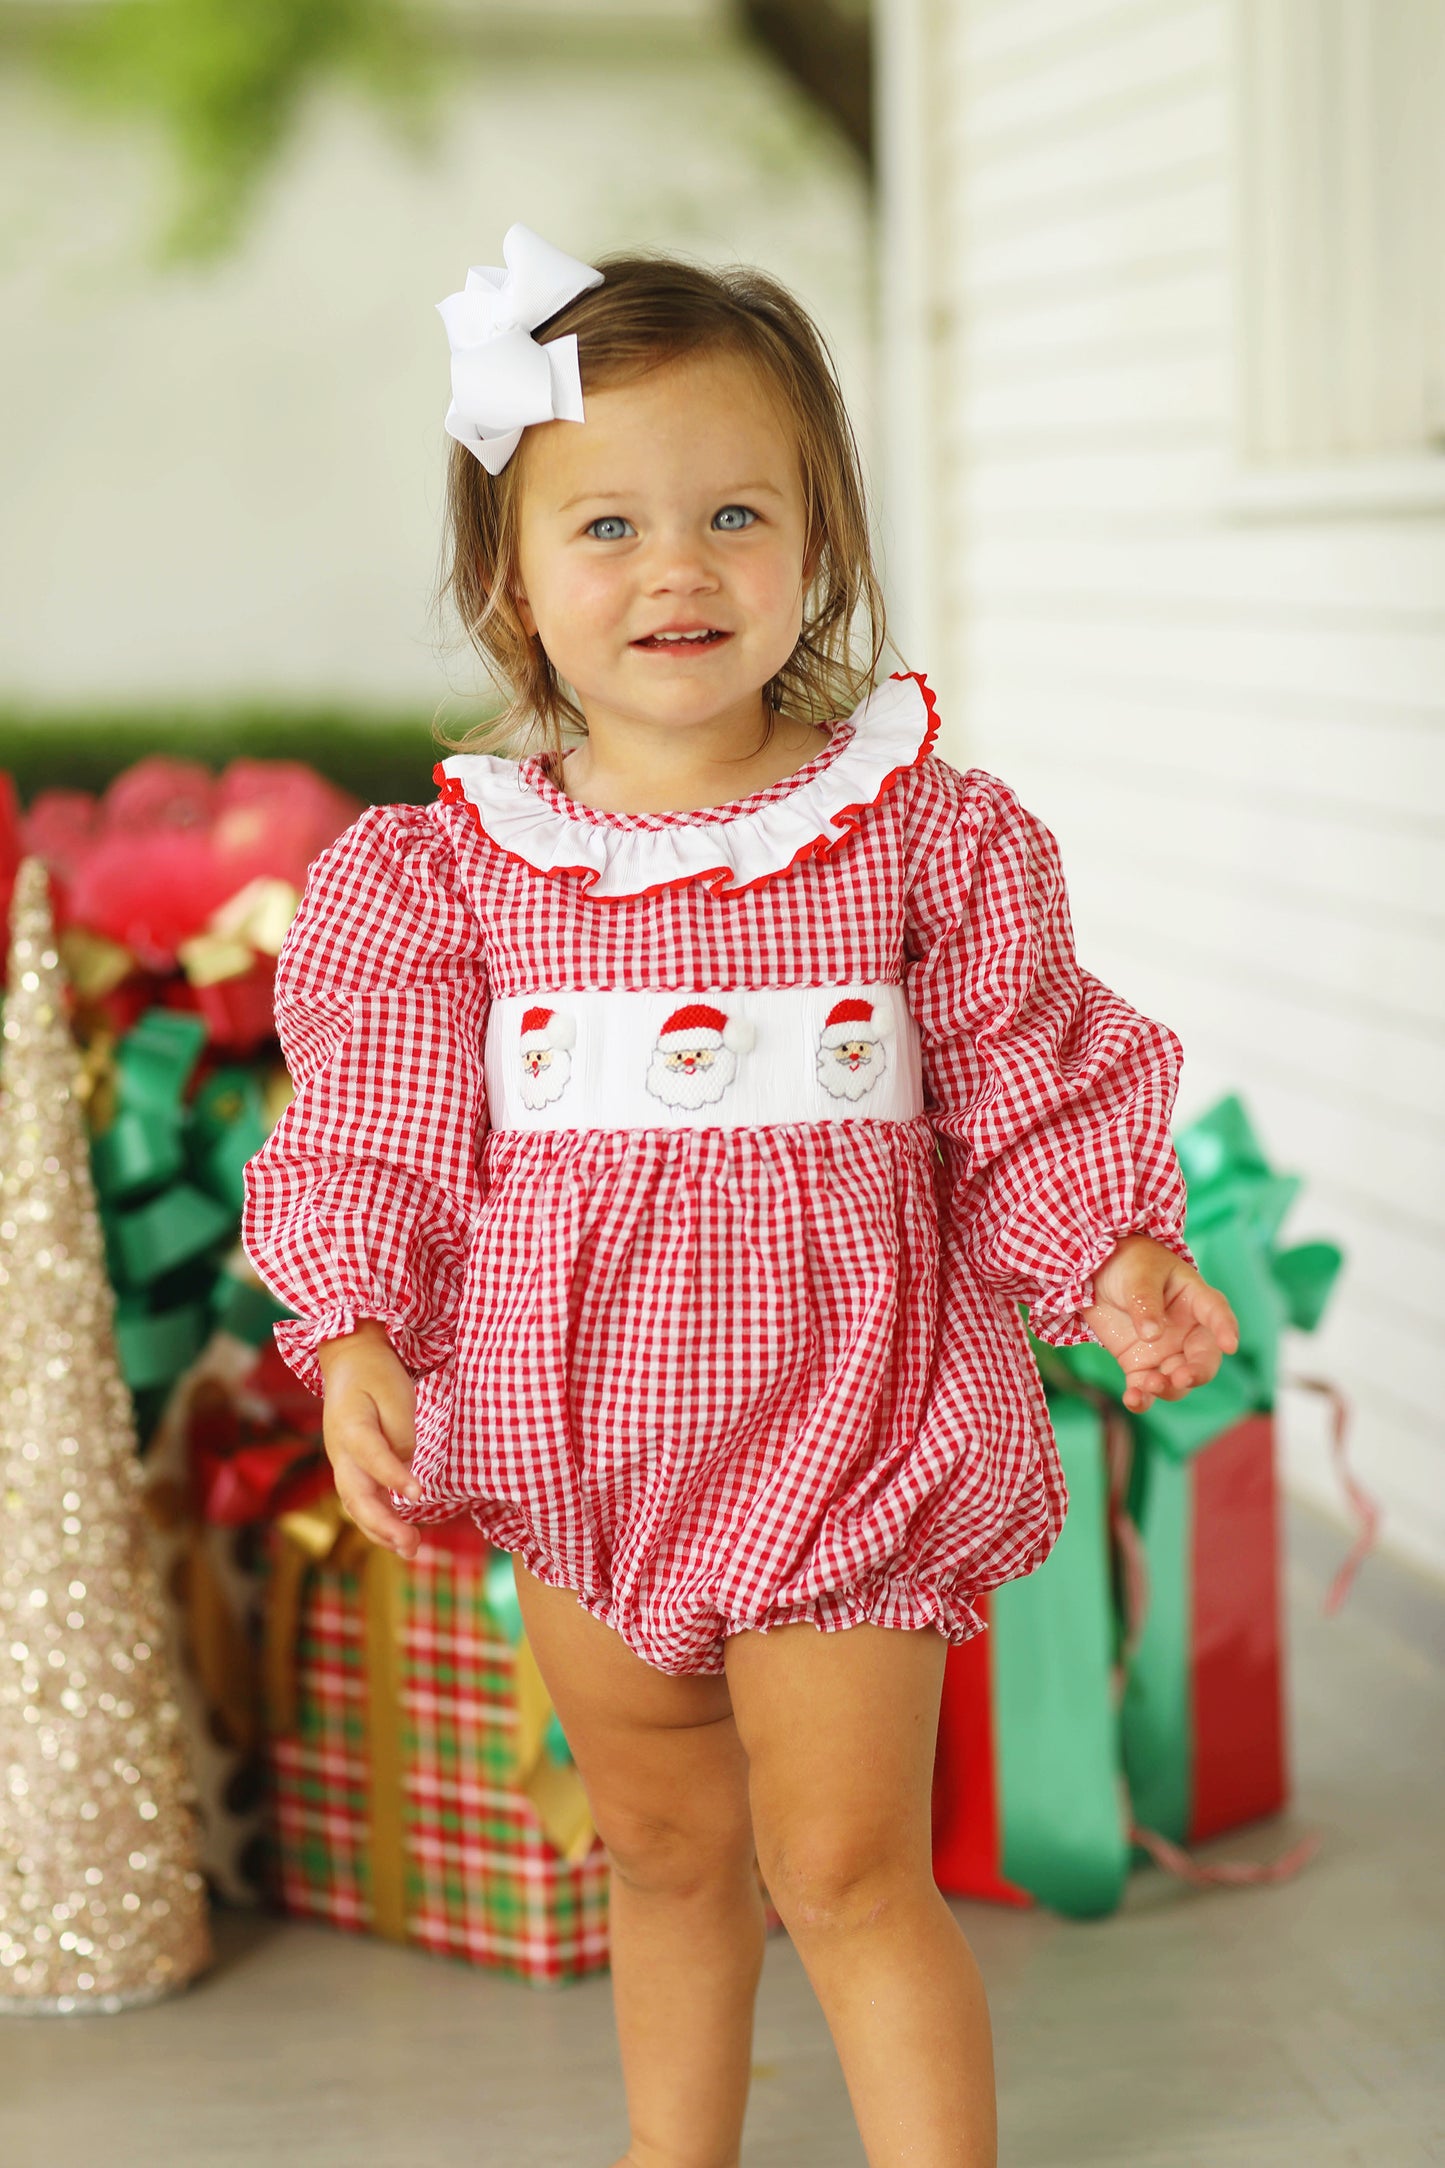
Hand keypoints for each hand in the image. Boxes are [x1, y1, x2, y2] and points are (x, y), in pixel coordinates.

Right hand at [315, 1320, 422, 1558]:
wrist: (349, 1361)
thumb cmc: (376, 1375)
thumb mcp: (395, 1392)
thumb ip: (402, 1434)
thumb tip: (405, 1470)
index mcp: (350, 1428)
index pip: (373, 1458)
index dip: (394, 1478)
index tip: (418, 1494)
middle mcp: (340, 1452)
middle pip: (356, 1495)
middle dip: (384, 1524)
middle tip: (412, 1542)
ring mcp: (343, 1464)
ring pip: (357, 1506)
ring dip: (381, 1531)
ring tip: (411, 1549)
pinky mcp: (352, 1470)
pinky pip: (362, 1502)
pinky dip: (378, 1523)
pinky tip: (399, 1539)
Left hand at [1080, 1234, 1239, 1414]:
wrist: (1097, 1272)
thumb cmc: (1130, 1264)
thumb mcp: (1139, 1275)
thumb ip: (1146, 1302)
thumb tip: (1151, 1335)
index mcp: (1195, 1300)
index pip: (1217, 1313)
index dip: (1226, 1329)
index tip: (1230, 1344)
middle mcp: (1186, 1331)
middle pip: (1203, 1359)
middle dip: (1197, 1373)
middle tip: (1181, 1378)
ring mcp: (1165, 1351)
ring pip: (1178, 1381)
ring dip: (1167, 1388)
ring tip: (1147, 1385)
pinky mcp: (1140, 1365)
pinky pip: (1146, 1389)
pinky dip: (1141, 1399)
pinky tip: (1133, 1399)